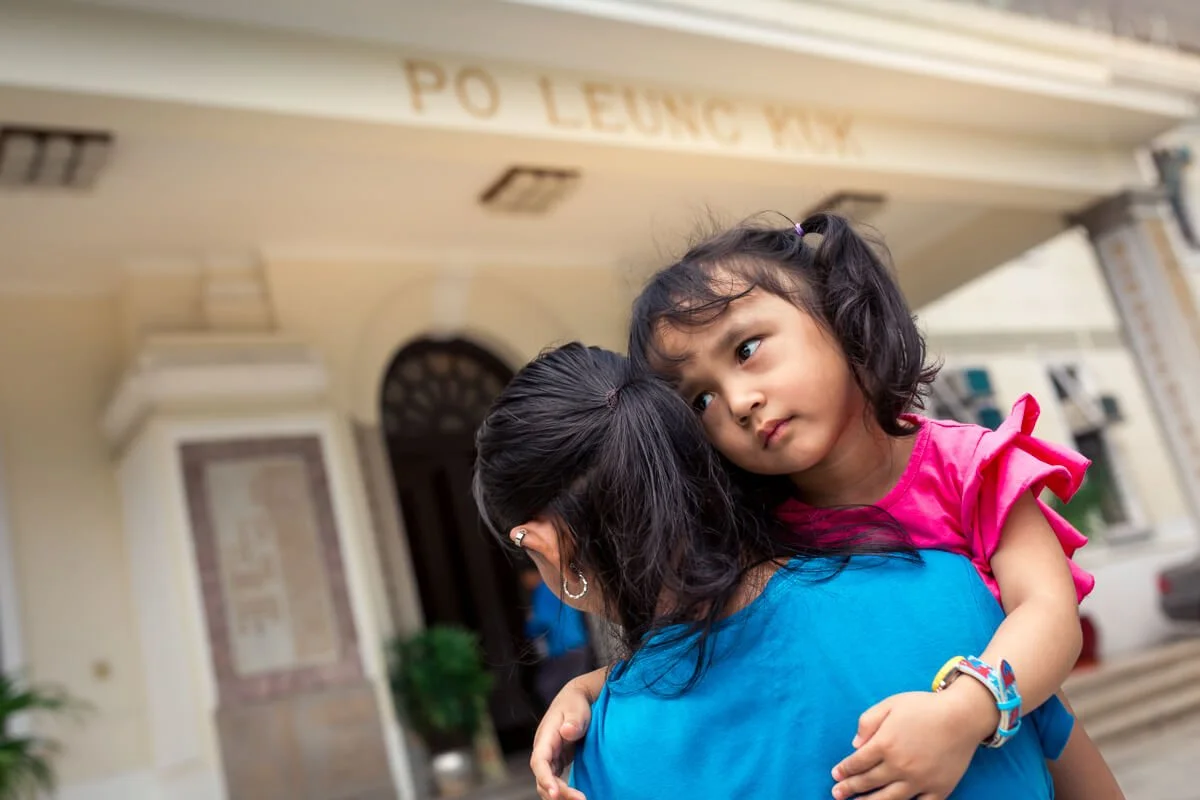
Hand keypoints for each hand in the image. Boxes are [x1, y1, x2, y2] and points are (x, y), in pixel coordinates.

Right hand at [531, 678, 593, 799]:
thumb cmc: (575, 704)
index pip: (539, 762)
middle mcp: (544, 750)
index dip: (545, 778)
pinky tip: (577, 798)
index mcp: (545, 737)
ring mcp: (550, 758)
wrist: (576, 699)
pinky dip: (564, 792)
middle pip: (543, 778)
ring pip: (548, 783)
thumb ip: (573, 721)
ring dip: (562, 795)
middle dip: (559, 793)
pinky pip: (556, 782)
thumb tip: (566, 731)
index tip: (555, 793)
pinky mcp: (558, 763)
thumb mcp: (576, 709)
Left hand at [831, 680, 997, 799]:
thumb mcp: (890, 704)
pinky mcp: (939, 789)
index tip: (836, 775)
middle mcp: (900, 766)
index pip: (857, 762)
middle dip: (850, 789)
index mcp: (885, 744)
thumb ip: (868, 722)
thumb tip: (855, 745)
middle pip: (868, 782)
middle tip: (837, 794)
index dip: (844, 770)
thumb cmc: (924, 707)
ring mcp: (920, 781)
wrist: (962, 716)